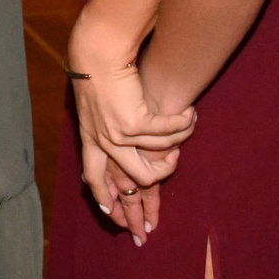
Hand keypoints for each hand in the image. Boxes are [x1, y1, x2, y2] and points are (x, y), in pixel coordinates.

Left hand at [70, 61, 193, 243]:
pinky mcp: (134, 122)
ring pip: (154, 161)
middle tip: (152, 225)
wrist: (97, 52)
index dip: (104, 198)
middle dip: (141, 207)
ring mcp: (117, 135)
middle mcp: (102, 141)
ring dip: (176, 146)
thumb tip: (117, 133)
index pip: (94, 178)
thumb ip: (102, 121)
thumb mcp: (93, 103)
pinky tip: (189, 115)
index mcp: (89, 138)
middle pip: (128, 183)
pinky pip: (165, 134)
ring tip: (187, 127)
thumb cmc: (97, 71)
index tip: (113, 218)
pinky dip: (181, 125)